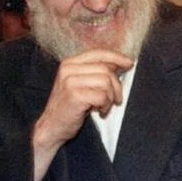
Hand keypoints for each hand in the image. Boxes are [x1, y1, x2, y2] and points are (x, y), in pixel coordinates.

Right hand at [32, 49, 133, 180]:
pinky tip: (99, 112)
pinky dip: (105, 106)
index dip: (116, 57)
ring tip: (104, 107)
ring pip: (106, 82)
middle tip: (116, 99)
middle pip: (105, 69)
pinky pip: (102, 96)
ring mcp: (70, 82)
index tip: (129, 63)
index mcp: (69, 63)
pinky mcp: (75, 95)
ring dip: (110, 97)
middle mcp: (68, 69)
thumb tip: (118, 64)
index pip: (98, 53)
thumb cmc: (69, 107)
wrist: (51, 127)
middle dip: (116, 86)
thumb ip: (94, 72)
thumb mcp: (79, 84)